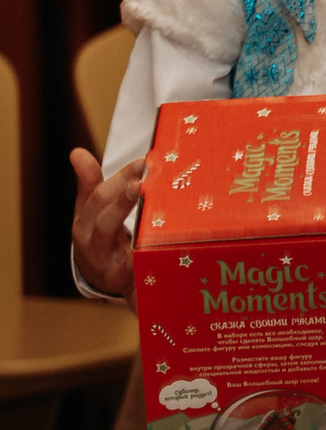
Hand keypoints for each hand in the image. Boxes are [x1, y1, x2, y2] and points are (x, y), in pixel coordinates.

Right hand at [70, 148, 141, 297]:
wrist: (99, 276)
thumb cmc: (99, 234)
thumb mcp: (92, 209)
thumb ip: (89, 181)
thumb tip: (76, 152)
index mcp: (86, 216)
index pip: (97, 192)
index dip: (116, 175)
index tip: (141, 161)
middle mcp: (88, 235)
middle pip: (101, 207)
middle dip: (122, 191)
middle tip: (142, 178)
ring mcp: (100, 256)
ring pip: (106, 231)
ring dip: (122, 210)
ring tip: (138, 193)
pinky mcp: (114, 277)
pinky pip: (122, 267)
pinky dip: (132, 258)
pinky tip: (145, 248)